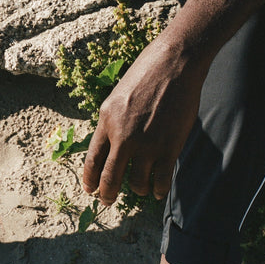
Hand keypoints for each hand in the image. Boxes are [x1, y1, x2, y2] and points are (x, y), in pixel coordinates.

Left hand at [81, 34, 203, 205]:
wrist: (174, 63)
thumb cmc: (147, 72)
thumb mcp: (119, 95)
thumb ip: (114, 121)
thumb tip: (112, 146)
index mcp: (106, 120)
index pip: (92, 160)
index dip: (90, 179)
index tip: (91, 189)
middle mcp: (123, 136)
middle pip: (110, 178)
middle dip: (107, 194)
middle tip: (107, 200)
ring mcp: (147, 144)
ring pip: (136, 184)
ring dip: (137, 190)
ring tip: (140, 189)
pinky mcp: (169, 147)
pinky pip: (161, 181)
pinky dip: (158, 190)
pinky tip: (157, 191)